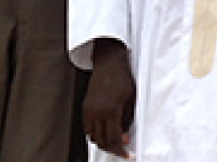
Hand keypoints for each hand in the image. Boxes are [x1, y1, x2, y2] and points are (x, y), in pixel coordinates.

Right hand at [84, 39, 135, 157]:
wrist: (109, 65)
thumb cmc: (123, 80)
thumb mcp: (131, 100)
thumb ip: (127, 120)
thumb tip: (123, 137)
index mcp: (112, 111)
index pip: (114, 139)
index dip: (120, 150)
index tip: (126, 154)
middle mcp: (98, 112)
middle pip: (102, 141)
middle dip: (111, 149)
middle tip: (120, 150)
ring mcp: (89, 110)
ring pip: (93, 136)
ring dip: (102, 142)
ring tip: (112, 142)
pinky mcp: (85, 108)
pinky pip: (87, 128)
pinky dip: (94, 134)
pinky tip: (103, 132)